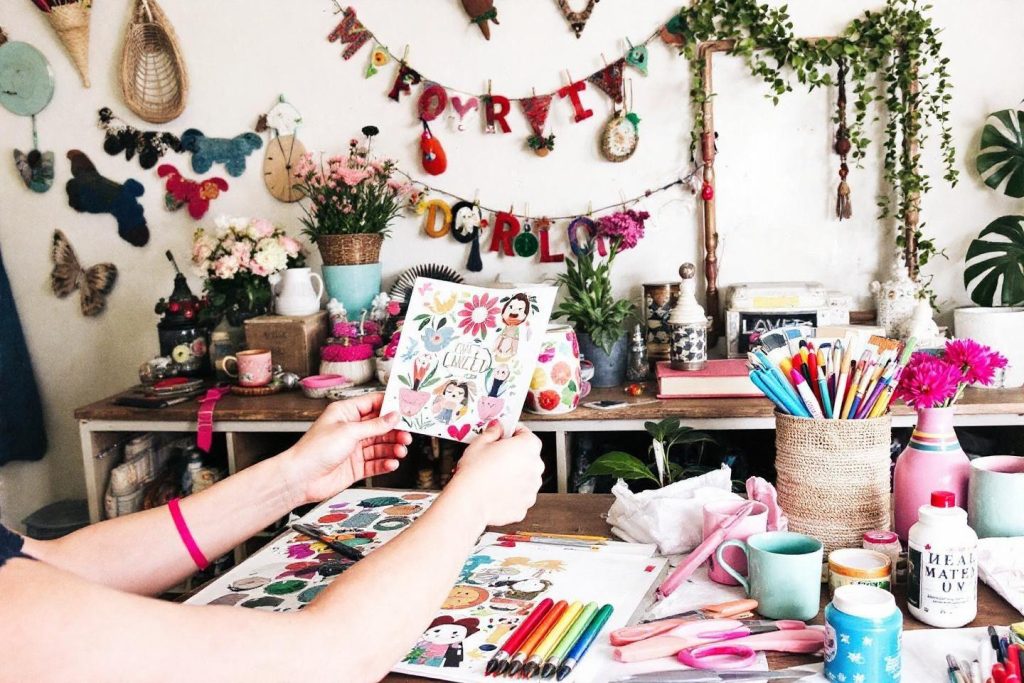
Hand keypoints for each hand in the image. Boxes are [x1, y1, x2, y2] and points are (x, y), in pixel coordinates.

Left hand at [281, 393, 411, 505]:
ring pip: (380, 446)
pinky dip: (385, 463)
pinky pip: (375, 463)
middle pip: (380, 427)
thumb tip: (393, 416)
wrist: (301, 478)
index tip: (406, 409)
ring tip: (401, 451)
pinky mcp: (355, 467)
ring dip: (392, 448)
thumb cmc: (315, 449)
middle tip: (407, 435)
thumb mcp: (349, 431)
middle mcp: (350, 430)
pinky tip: (392, 463)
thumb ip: (374, 425)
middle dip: (395, 431)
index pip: (373, 404)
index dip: (390, 406)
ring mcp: (353, 449)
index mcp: (346, 413)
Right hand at [449, 422, 542, 526]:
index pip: (527, 434)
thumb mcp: (480, 443)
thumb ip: (493, 432)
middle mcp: (535, 467)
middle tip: (497, 456)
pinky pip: (521, 493)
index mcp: (527, 447)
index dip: (514, 433)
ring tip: (495, 475)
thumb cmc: (474, 474)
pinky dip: (513, 491)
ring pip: (526, 475)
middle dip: (515, 454)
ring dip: (515, 473)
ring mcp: (532, 487)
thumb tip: (497, 428)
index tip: (505, 435)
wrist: (469, 502)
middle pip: (528, 456)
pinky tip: (497, 489)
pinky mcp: (525, 504)